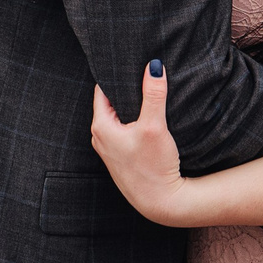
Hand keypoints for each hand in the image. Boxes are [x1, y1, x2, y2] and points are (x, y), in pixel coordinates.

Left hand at [90, 61, 197, 226]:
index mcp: (101, 127)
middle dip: (122, 88)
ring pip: (117, 117)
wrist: (161, 202)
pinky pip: (123, 130)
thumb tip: (153, 66)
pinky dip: (132, 120)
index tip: (125, 60)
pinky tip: (146, 117)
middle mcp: (100, 138)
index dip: (113, 74)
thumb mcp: (154, 126)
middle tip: (137, 69)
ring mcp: (110, 149)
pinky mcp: (122, 157)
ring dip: (128, 106)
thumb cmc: (154, 166)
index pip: (102, 90)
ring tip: (143, 89)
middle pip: (109, 103)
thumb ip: (153, 94)